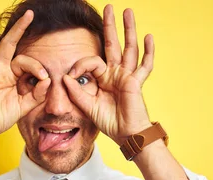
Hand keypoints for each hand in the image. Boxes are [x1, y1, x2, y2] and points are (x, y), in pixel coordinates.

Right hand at [0, 4, 50, 136]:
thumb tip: (47, 79)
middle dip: (19, 28)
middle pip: (8, 42)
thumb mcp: (26, 105)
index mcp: (11, 74)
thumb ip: (38, 94)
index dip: (37, 68)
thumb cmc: (2, 117)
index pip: (26, 61)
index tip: (43, 79)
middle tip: (30, 14)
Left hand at [62, 5, 153, 144]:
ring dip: (129, 29)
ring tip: (129, 11)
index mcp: (103, 78)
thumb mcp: (87, 106)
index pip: (91, 61)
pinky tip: (148, 36)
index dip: (80, 65)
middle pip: (113, 44)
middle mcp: (116, 73)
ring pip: (129, 48)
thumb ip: (76, 92)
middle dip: (110, 26)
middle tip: (109, 7)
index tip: (71, 76)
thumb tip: (64, 76)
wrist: (126, 134)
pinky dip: (148, 51)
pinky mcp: (136, 82)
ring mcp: (127, 76)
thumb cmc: (109, 122)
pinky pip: (144, 65)